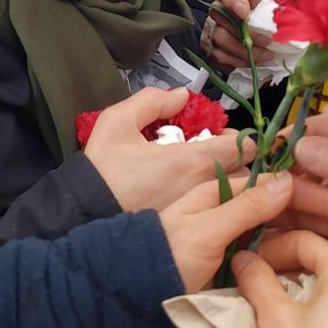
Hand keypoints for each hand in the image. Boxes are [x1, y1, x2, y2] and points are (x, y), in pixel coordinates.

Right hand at [85, 87, 253, 211]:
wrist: (82, 215)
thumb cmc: (103, 169)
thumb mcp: (117, 121)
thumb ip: (152, 100)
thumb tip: (183, 95)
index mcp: (191, 161)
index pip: (243, 148)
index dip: (241, 138)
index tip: (222, 136)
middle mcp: (202, 190)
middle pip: (245, 174)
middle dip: (238, 161)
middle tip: (215, 154)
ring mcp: (198, 215)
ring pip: (234, 197)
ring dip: (230, 183)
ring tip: (207, 176)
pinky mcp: (189, 232)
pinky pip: (219, 217)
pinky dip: (218, 205)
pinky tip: (196, 197)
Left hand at [162, 173, 327, 292]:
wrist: (139, 294)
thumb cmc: (169, 256)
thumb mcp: (205, 229)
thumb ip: (244, 207)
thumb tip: (287, 179)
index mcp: (221, 191)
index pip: (277, 186)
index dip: (314, 192)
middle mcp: (232, 208)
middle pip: (286, 206)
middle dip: (326, 211)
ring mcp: (237, 235)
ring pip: (287, 228)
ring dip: (323, 231)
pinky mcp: (238, 261)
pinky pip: (277, 251)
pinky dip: (305, 252)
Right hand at [199, 0, 272, 71]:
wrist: (272, 41)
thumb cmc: (268, 17)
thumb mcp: (266, 0)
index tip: (245, 12)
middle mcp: (215, 9)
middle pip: (219, 16)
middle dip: (245, 31)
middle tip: (267, 40)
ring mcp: (210, 30)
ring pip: (219, 38)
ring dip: (244, 49)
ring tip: (265, 54)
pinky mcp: (211, 49)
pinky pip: (219, 57)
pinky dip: (238, 61)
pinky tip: (252, 61)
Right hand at [233, 230, 327, 327]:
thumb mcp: (274, 319)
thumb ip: (257, 280)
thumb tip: (243, 258)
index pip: (306, 241)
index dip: (273, 246)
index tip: (252, 261)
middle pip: (326, 266)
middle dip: (291, 271)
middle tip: (263, 284)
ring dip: (311, 295)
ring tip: (285, 313)